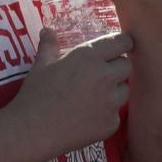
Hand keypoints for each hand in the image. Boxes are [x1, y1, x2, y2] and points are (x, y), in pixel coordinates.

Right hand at [8, 29, 131, 155]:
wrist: (35, 130)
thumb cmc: (36, 93)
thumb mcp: (41, 64)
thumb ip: (49, 45)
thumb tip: (48, 30)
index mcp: (89, 57)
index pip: (121, 43)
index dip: (123, 43)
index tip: (121, 44)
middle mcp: (106, 77)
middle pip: (126, 66)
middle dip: (117, 66)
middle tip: (100, 72)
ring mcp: (112, 102)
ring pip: (124, 89)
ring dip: (114, 89)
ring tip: (91, 94)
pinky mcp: (113, 122)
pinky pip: (116, 112)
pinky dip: (106, 111)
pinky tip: (87, 114)